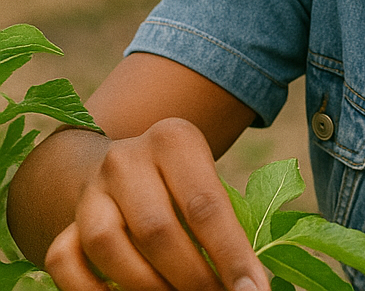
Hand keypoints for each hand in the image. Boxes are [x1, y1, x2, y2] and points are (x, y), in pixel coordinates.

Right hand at [44, 118, 270, 290]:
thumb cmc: (185, 181)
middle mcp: (127, 159)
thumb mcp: (208, 182)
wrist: (128, 165)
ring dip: (147, 287)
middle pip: (157, 230)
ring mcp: (91, 191)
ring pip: (108, 246)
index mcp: (174, 140)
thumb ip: (225, 222)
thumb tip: (248, 282)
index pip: (206, 205)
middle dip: (192, 277)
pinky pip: (65, 263)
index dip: (231, 256)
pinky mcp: (66, 221)